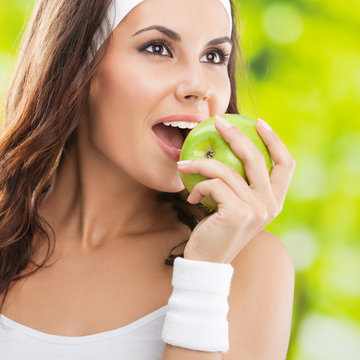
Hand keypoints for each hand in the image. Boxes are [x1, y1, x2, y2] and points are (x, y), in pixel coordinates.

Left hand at [177, 116, 295, 263]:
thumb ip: (240, 184)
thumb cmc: (217, 230)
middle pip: (256, 158)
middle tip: (217, 121)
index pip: (286, 163)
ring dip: (200, 164)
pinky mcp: (237, 213)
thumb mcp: (235, 206)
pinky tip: (191, 198)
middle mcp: (271, 205)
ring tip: (183, 165)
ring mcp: (256, 209)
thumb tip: (226, 149)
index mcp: (275, 201)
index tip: (258, 122)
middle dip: (235, 134)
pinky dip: (197, 186)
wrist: (207, 262)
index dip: (275, 140)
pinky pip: (213, 184)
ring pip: (226, 170)